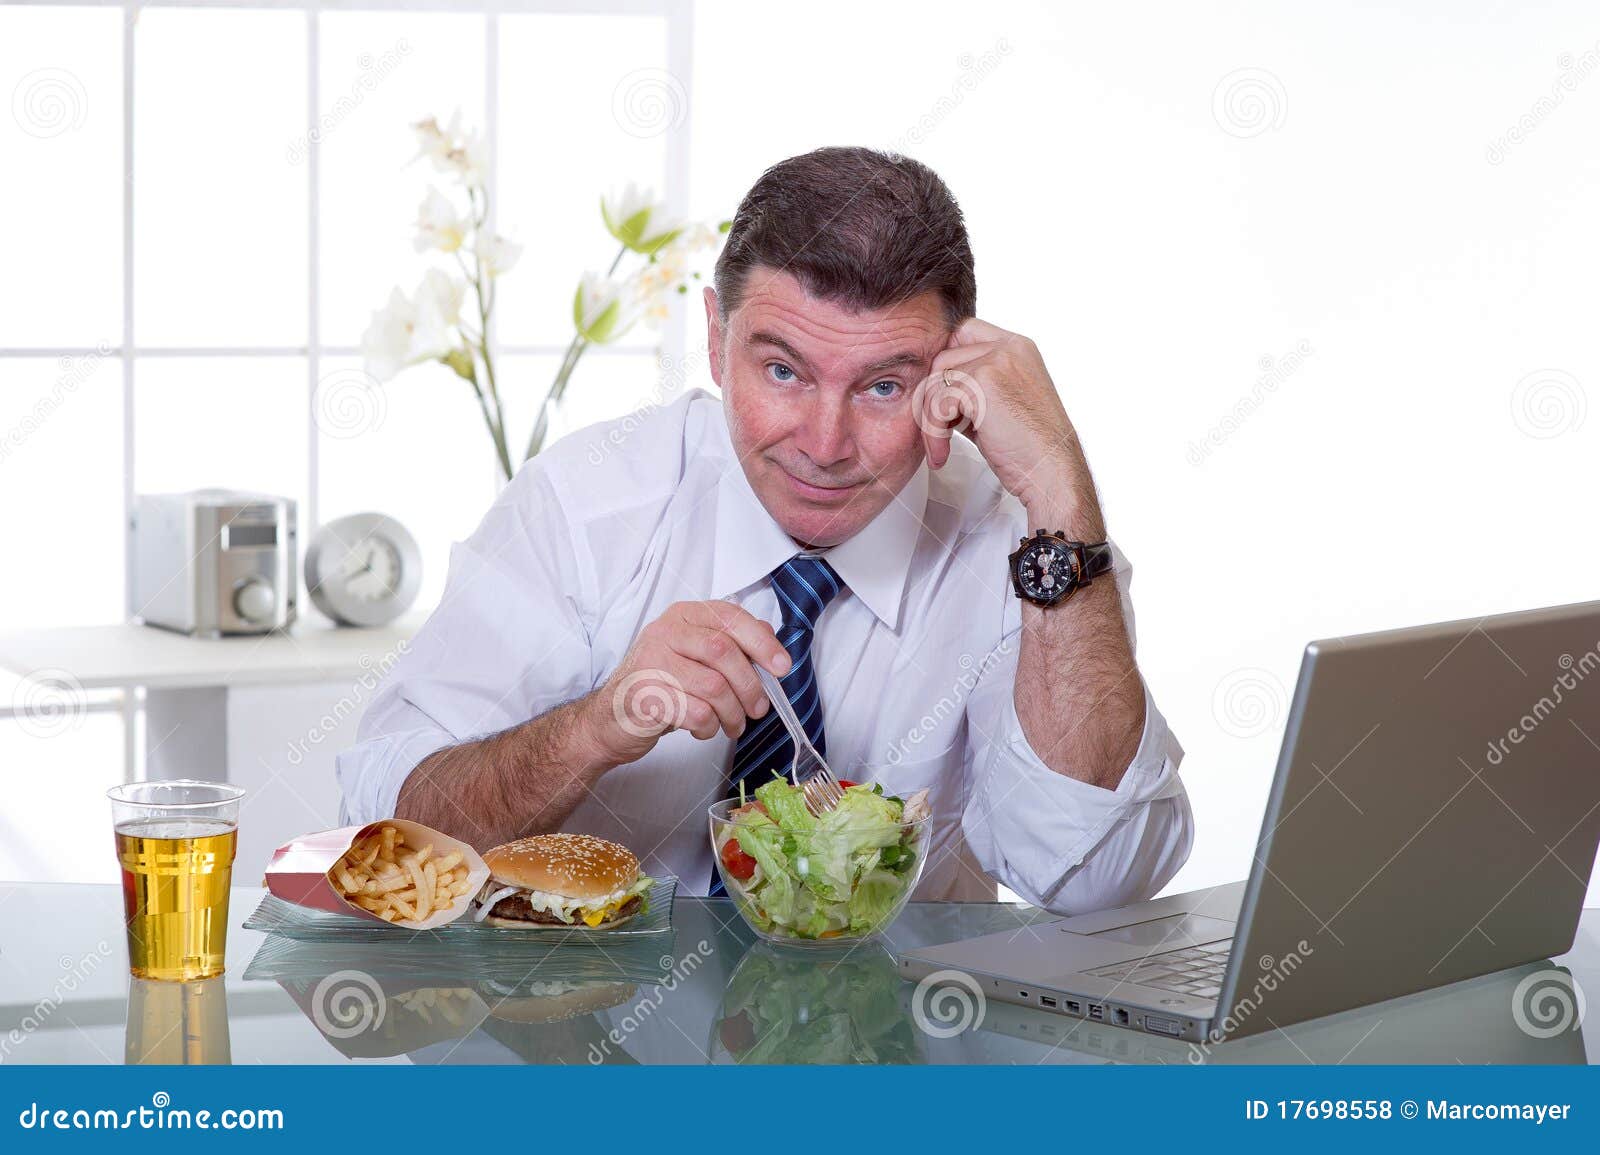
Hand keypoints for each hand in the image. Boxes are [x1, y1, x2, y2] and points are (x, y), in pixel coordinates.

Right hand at [584, 600, 791, 764]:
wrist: (611, 719)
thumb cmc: (659, 685)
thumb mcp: (694, 656)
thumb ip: (729, 641)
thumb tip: (768, 637)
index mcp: (683, 616)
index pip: (730, 617)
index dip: (762, 643)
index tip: (781, 667)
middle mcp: (665, 633)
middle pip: (724, 651)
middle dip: (750, 685)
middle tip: (758, 708)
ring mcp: (652, 663)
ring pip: (714, 686)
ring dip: (733, 713)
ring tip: (732, 724)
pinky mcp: (646, 696)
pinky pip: (696, 712)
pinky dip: (710, 727)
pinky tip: (705, 729)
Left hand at [917, 318, 1103, 537]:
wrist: (1052, 472)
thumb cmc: (1029, 448)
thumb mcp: (1002, 404)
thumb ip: (974, 385)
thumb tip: (933, 386)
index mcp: (1018, 347)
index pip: (964, 332)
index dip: (946, 363)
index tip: (944, 400)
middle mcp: (1009, 347)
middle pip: (943, 358)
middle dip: (932, 398)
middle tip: (938, 430)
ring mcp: (997, 361)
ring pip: (935, 381)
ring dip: (930, 419)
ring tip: (940, 447)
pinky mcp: (982, 383)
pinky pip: (938, 402)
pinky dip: (933, 431)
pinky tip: (943, 452)